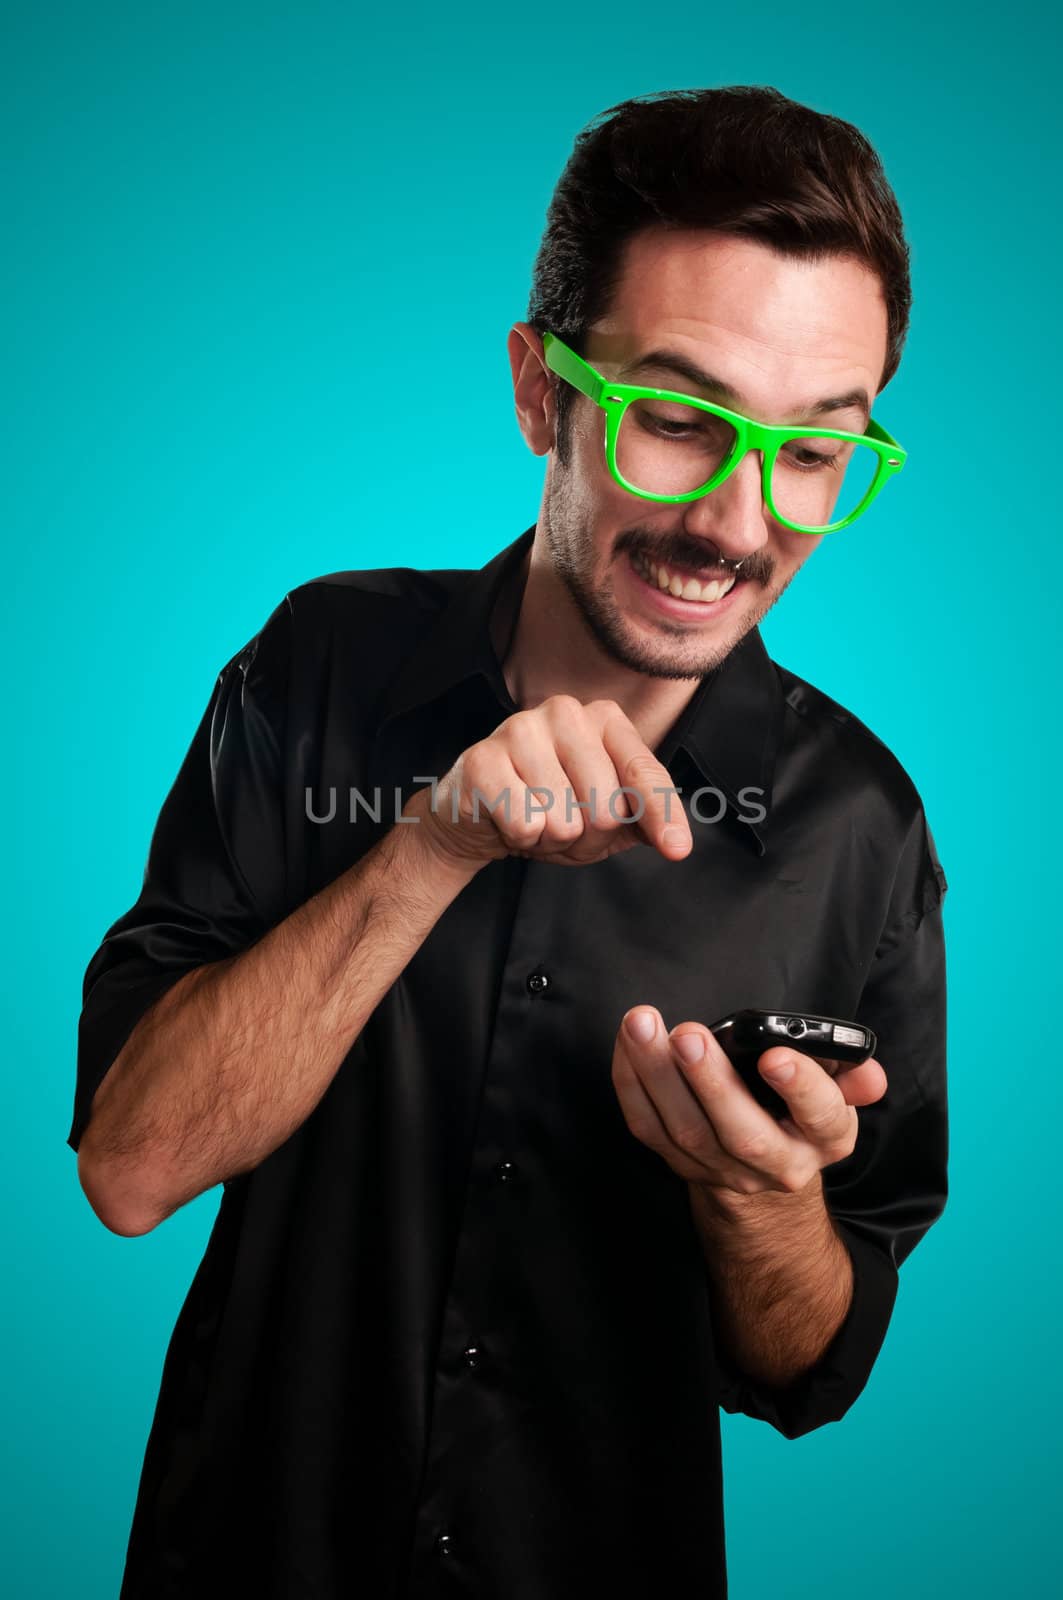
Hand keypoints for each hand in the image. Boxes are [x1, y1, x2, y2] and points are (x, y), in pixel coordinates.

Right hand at [406, 695, 692, 869]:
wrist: (478, 814)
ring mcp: (521, 729)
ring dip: (550, 839)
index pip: (644, 773)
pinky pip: (525, 825)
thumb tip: (677, 843)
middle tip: (561, 823)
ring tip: (533, 819)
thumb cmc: (549, 807)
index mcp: (604, 718)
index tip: (677, 849)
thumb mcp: (607, 816)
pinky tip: (506, 818)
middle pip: (606, 808)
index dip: (662, 815)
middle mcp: (566, 712)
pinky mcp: (482, 758)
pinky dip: (519, 837)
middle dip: (586, 836)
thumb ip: (646, 820)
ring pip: (565, 821)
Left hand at [611, 1006, 887, 1195]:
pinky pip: (647, 1126)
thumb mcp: (837, 1098)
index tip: (775, 1055)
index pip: (820, 1116)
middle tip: (688, 1035)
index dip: (801, 1086)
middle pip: (740, 1132)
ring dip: (656, 1074)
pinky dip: (631, 1083)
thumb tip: (866, 1068)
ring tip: (642, 1025)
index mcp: (823, 1139)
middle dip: (710, 1081)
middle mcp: (774, 1164)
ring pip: (684, 1129)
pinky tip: (627, 1043)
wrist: (764, 1180)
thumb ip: (852, 1077)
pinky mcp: (678, 1161)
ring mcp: (721, 1169)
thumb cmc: (799, 1117)